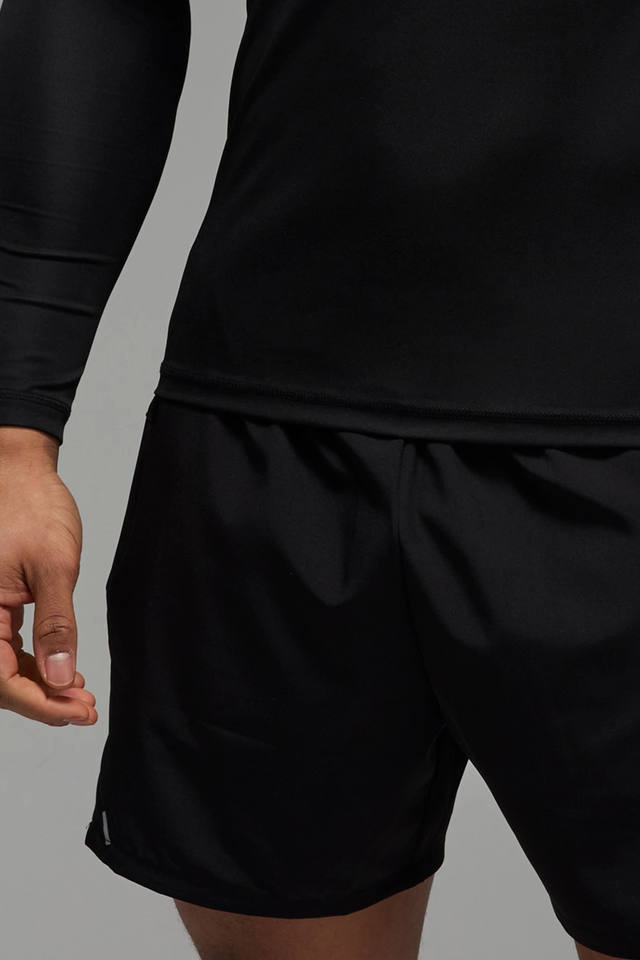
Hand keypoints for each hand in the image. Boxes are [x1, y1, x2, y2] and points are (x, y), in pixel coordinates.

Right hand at [0, 437, 97, 725]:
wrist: (22, 471)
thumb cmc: (32, 506)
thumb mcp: (54, 567)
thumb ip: (56, 625)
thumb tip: (62, 679)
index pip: (0, 678)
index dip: (39, 702)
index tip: (76, 712)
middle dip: (42, 699)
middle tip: (84, 709)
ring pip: (3, 666)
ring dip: (40, 685)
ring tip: (80, 696)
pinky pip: (6, 647)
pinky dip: (34, 663)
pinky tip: (64, 672)